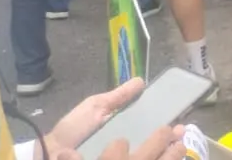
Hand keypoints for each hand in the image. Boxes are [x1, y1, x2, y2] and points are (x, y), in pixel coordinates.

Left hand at [44, 80, 186, 159]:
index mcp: (126, 134)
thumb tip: (142, 81)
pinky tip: (161, 152)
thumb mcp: (96, 108)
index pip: (153, 133)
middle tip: (180, 134)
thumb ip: (118, 98)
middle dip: (170, 143)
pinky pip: (130, 157)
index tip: (181, 125)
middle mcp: (127, 149)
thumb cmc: (73, 131)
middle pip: (153, 148)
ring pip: (145, 156)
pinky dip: (149, 156)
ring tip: (174, 146)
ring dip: (163, 154)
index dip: (168, 130)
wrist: (50, 155)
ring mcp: (122, 157)